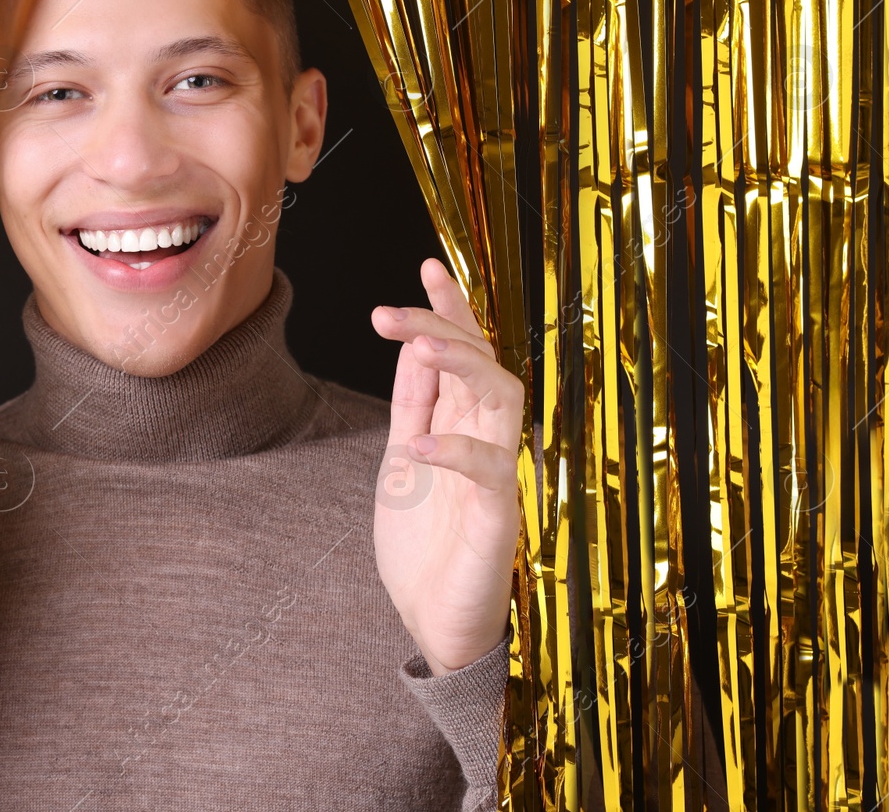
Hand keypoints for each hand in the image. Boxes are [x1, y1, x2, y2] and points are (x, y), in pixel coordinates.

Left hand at [370, 258, 523, 674]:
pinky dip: (455, 451)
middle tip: (385, 312)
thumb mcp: (403, 459)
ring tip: (419, 347)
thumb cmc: (423, 544)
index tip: (428, 266)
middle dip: (439, 327)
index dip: (451, 308)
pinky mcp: (500, 515)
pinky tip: (417, 445)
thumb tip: (413, 344)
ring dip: (461, 366)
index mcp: (462, 422)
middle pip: (482, 361)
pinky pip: (490, 469)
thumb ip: (414, 404)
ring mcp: (498, 473)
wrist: (431, 622)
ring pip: (502, 397)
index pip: (465, 352)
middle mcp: (487, 438)